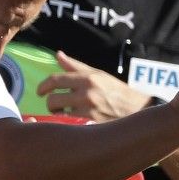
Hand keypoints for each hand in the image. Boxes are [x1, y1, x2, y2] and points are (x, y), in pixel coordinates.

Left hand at [37, 51, 151, 121]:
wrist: (138, 110)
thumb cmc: (117, 91)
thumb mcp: (99, 75)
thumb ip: (76, 67)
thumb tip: (58, 55)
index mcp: (88, 78)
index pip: (55, 79)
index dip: (43, 86)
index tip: (40, 91)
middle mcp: (87, 92)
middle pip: (53, 99)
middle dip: (50, 103)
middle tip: (55, 105)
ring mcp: (89, 109)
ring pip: (59, 113)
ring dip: (58, 114)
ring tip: (64, 113)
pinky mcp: (92, 123)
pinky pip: (69, 123)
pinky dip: (67, 122)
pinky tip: (73, 121)